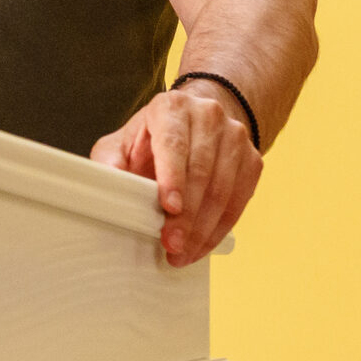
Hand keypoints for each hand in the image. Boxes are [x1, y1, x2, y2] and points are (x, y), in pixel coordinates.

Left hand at [90, 81, 261, 266]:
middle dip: (187, 215)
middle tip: (172, 244)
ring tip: (184, 252)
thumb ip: (110, 161)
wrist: (196, 120)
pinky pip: (239, 201)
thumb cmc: (153, 136)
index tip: (169, 207)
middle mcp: (208, 116)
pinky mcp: (252, 160)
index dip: (172, 177)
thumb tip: (108, 182)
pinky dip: (220, 228)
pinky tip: (202, 244)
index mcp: (172, 108)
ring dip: (203, 228)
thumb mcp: (123, 142)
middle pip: (201, 171)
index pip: (174, 144)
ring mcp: (235, 137)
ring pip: (223, 190)